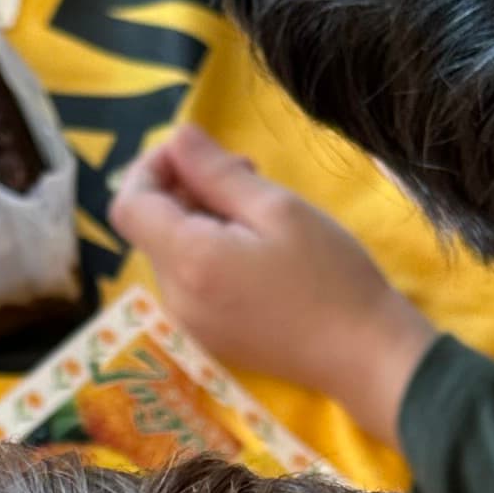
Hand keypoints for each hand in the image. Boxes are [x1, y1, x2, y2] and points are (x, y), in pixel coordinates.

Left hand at [114, 124, 438, 447]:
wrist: (364, 356)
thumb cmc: (331, 276)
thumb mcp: (278, 209)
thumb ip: (217, 172)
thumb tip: (176, 136)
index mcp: (189, 261)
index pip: (129, 204)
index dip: (151, 167)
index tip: (197, 152)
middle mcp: (175, 298)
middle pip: (149, 227)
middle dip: (184, 189)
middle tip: (247, 173)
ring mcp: (189, 324)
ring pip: (170, 252)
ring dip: (200, 219)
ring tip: (259, 211)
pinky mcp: (208, 337)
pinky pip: (189, 280)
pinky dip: (209, 252)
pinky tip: (255, 249)